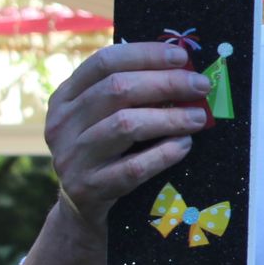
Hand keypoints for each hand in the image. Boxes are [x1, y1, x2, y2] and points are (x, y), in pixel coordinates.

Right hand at [47, 43, 212, 234]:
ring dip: (169, 118)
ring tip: (199, 118)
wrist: (82, 209)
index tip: (182, 57)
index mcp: (66, 97)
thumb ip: (130, 94)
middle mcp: (62, 123)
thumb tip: (183, 69)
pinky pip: (133, 167)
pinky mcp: (89, 188)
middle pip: (117, 89)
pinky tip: (184, 145)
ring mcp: (72, 157)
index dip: (145, 55)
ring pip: (125, 125)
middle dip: (166, 83)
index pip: (104, 62)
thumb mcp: (104, 118)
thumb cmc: (106, 152)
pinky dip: (164, 153)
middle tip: (200, 86)